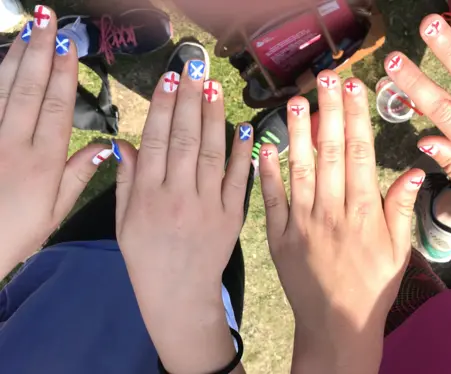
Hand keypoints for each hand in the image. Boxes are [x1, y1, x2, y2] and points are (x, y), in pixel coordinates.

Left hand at [0, 7, 109, 275]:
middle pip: (28, 89)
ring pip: (3, 91)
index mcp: (41, 161)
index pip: (55, 108)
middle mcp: (13, 144)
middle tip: (48, 20)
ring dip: (16, 57)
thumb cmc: (15, 233)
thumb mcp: (54, 212)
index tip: (69, 46)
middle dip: (40, 51)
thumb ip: (78, 176)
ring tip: (27, 30)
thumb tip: (106, 147)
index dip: (63, 74)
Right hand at [115, 68, 251, 372]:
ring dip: (213, 117)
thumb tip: (125, 142)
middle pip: (184, 140)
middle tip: (193, 69)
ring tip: (214, 88)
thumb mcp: (124, 223)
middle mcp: (178, 196)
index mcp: (148, 196)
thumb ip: (127, 182)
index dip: (162, 107)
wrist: (179, 296)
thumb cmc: (146, 259)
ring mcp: (208, 206)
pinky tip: (245, 127)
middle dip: (189, 100)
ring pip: (211, 153)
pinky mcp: (232, 216)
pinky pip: (238, 180)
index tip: (169, 79)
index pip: (156, 142)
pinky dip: (243, 153)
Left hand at [259, 72, 423, 372]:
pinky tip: (265, 144)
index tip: (354, 89)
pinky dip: (267, 171)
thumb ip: (401, 210)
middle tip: (326, 79)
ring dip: (298, 132)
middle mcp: (331, 211)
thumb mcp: (399, 251)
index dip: (356, 118)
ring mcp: (301, 223)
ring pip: (299, 169)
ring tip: (297, 100)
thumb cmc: (373, 287)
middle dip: (329, 112)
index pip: (359, 154)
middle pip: (329, 153)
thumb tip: (414, 170)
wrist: (336, 325)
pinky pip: (272, 199)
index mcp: (363, 212)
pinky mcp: (278, 237)